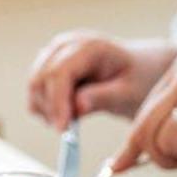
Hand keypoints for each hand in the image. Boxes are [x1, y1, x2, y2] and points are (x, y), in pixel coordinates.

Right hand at [26, 32, 176, 129]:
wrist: (142, 69)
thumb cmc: (139, 79)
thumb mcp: (129, 92)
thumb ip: (103, 97)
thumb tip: (77, 106)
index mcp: (90, 47)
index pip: (60, 73)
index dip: (57, 102)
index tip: (62, 129)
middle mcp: (68, 45)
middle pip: (41, 78)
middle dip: (50, 109)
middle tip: (67, 131)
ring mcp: (56, 52)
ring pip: (35, 84)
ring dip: (46, 109)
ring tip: (70, 123)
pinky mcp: (51, 64)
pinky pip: (36, 88)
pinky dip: (45, 107)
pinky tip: (65, 115)